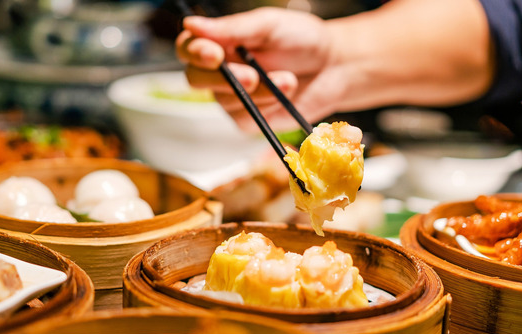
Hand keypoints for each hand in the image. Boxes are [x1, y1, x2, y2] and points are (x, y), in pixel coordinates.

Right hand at [175, 7, 339, 131]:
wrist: (334, 67)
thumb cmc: (302, 40)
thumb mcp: (269, 26)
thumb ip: (232, 28)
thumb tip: (190, 25)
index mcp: (220, 42)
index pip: (188, 48)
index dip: (195, 52)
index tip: (214, 54)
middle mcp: (220, 71)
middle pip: (194, 78)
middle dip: (223, 78)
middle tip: (253, 76)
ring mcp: (233, 97)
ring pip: (224, 100)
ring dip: (258, 91)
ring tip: (288, 78)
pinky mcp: (249, 120)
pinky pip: (244, 118)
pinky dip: (267, 106)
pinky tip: (286, 94)